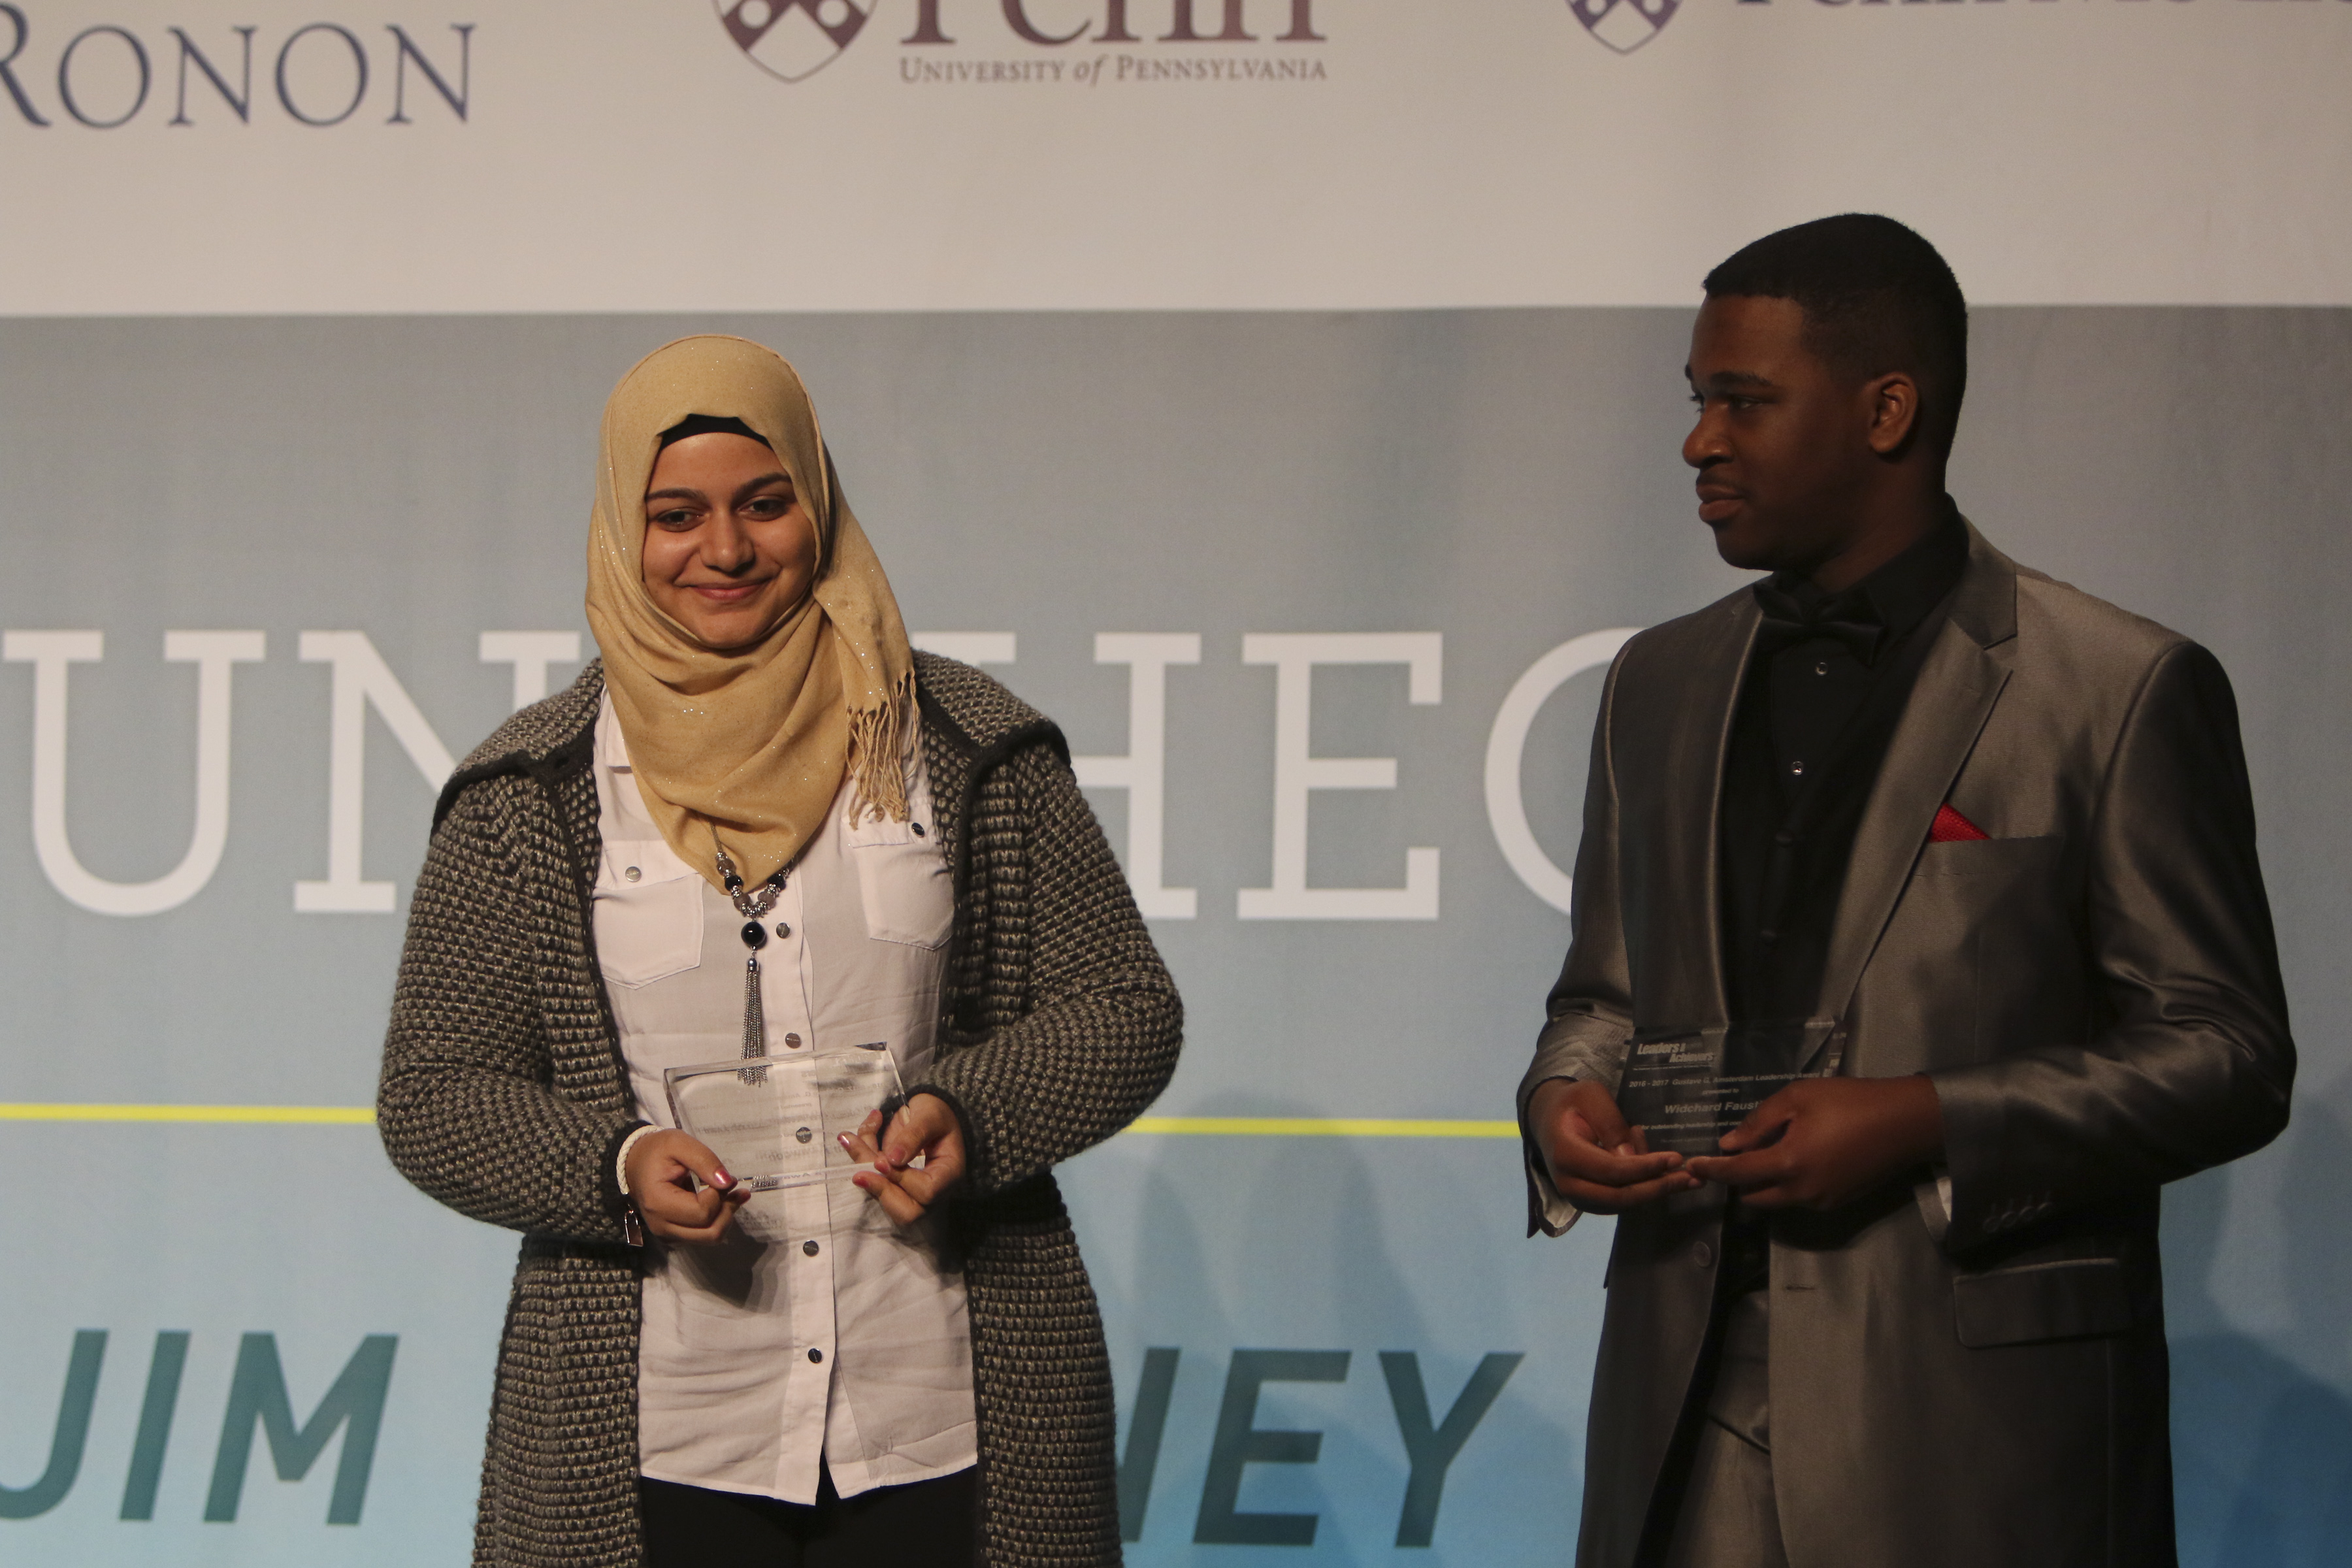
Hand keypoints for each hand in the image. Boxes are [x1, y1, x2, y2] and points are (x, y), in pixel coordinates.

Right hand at [625, 1128, 750, 1243]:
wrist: (636, 1164)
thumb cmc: (656, 1152)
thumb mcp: (680, 1144)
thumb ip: (704, 1160)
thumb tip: (727, 1183)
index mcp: (659, 1203)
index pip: (702, 1212)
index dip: (719, 1195)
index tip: (724, 1177)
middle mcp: (661, 1226)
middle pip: (710, 1233)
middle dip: (729, 1210)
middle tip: (735, 1187)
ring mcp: (667, 1235)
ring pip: (710, 1237)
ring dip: (726, 1216)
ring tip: (733, 1193)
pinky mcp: (674, 1236)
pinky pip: (703, 1236)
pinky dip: (717, 1220)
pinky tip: (722, 1202)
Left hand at [845, 1093, 966, 1225]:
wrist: (928, 1111)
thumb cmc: (936, 1112)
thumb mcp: (929, 1115)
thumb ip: (913, 1135)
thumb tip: (892, 1159)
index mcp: (949, 1174)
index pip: (927, 1192)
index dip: (901, 1179)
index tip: (880, 1161)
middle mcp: (933, 1190)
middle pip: (908, 1213)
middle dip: (880, 1191)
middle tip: (859, 1174)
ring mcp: (912, 1192)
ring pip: (886, 1201)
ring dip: (865, 1177)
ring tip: (850, 1142)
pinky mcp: (894, 1186)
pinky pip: (876, 1186)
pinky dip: (861, 1164)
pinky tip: (851, 1140)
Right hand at [1527, 1077, 1701, 1213]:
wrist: (1549, 1121)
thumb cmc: (1573, 1103)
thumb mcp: (1592, 1097)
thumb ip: (1610, 1123)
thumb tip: (1633, 1158)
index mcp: (1565, 1154)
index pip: (1612, 1170)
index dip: (1646, 1168)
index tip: (1677, 1159)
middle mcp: (1568, 1183)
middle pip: (1620, 1197)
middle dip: (1659, 1188)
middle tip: (1693, 1179)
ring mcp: (1578, 1197)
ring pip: (1624, 1203)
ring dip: (1655, 1188)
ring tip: (1675, 1165)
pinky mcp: (1589, 1201)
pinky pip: (1622, 1201)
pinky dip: (1643, 1186)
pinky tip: (1653, 1163)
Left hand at [1685, 1076, 1942, 1209]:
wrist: (1905, 1123)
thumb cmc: (1849, 1102)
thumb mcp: (1798, 1099)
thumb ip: (1759, 1124)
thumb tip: (1729, 1145)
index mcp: (1789, 1164)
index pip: (1738, 1174)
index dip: (1712, 1170)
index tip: (1692, 1166)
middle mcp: (1802, 1192)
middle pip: (1754, 1196)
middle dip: (1737, 1181)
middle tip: (1730, 1158)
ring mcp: (1822, 1201)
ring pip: (1777, 1200)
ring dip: (1763, 1184)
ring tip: (1763, 1153)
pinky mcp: (1838, 1203)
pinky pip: (1800, 1199)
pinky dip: (1787, 1185)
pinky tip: (1794, 1158)